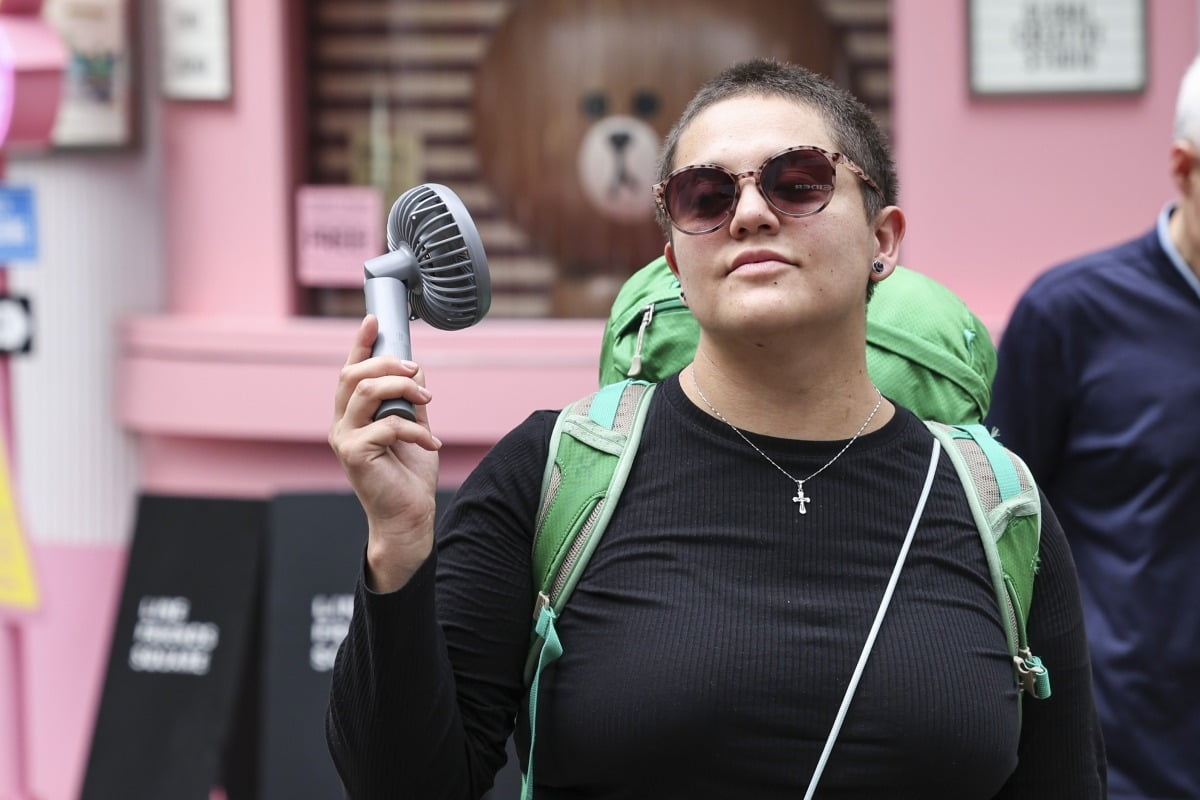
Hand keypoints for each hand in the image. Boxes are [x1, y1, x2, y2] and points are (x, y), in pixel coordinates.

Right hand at [329, 315, 441, 591]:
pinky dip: (415, 428)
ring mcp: (344, 439)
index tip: (374, 319)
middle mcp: (341, 424)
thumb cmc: (409, 476)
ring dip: (403, 389)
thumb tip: (416, 368)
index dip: (360, 344)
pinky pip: (386, 424)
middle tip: (418, 373)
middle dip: (389, 366)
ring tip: (427, 399)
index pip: (350, 371)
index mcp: (352, 416)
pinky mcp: (354, 454)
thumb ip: (410, 400)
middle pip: (354, 376)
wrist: (409, 516)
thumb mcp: (413, 427)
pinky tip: (431, 442)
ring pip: (366, 392)